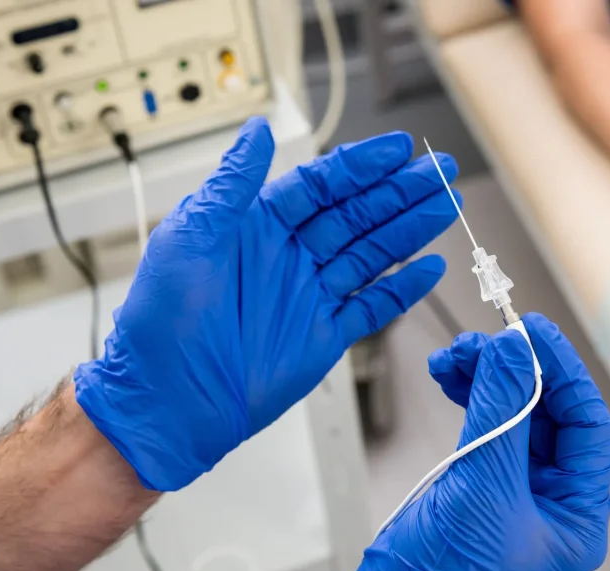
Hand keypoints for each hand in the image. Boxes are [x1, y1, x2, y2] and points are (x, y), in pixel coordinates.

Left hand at [74, 117, 460, 490]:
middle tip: (439, 171)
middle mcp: (288, 257)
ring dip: (410, 230)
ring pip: (372, 254)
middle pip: (356, 215)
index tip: (397, 149)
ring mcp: (309, 296)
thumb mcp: (190, 237)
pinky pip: (372, 306)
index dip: (360, 165)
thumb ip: (232, 184)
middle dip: (400, 192)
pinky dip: (403, 290)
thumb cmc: (162, 321)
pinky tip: (428, 268)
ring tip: (447, 205)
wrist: (168, 400)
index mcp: (256, 227)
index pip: (319, 185)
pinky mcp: (324, 336)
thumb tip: (256, 131)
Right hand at [347, 313, 609, 570]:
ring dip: (485, 377)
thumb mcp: (483, 488)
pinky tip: (450, 376)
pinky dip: (466, 396)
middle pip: (547, 413)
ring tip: (455, 356)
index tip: (534, 333)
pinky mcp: (475, 484)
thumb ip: (501, 412)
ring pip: (511, 413)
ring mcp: (512, 491)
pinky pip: (482, 425)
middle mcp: (551, 502)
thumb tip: (514, 351)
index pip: (587, 425)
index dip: (563, 373)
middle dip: (514, 371)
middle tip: (488, 339)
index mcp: (577, 516)